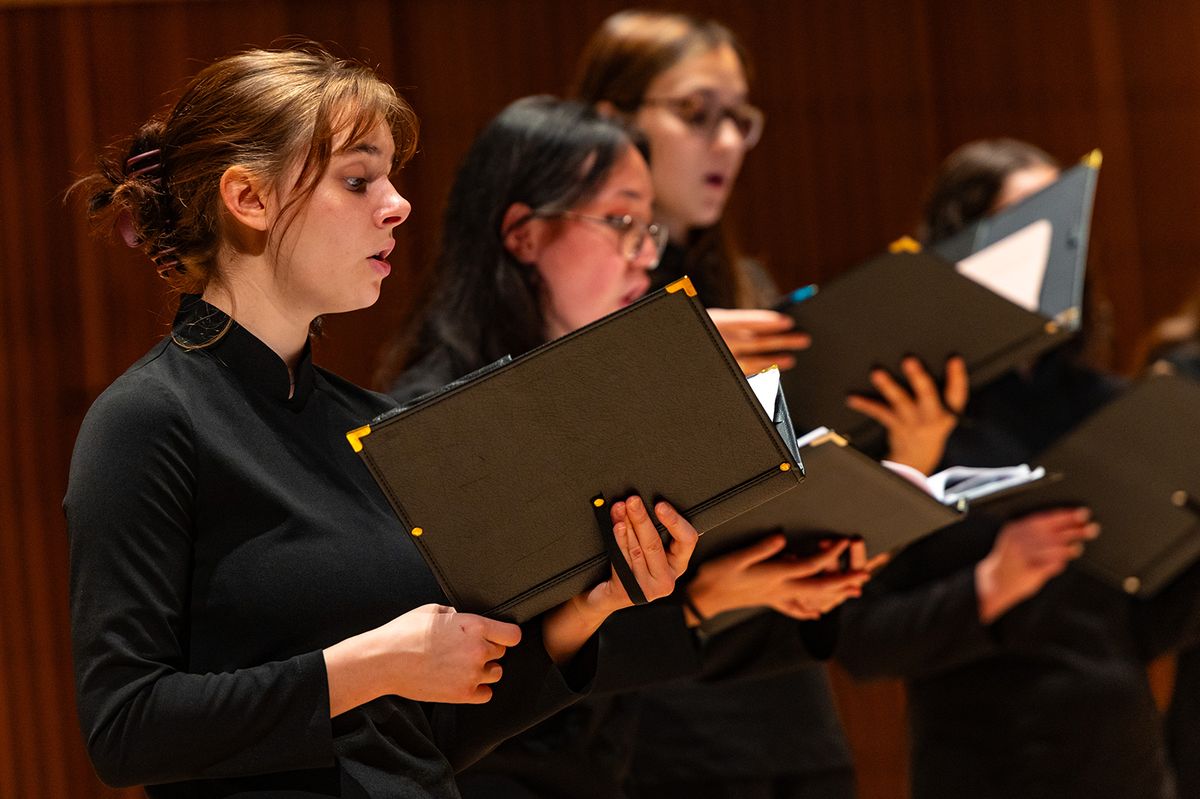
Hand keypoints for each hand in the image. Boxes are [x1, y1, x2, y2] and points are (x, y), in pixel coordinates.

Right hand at [324, 603, 522, 713]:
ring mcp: (471, 674)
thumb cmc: (405, 633)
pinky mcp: (462, 694)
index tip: (500, 635)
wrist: (384, 661)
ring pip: (496, 673)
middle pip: (502, 652)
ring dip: (485, 669)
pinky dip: (478, 689)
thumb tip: (462, 617)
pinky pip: (486, 694)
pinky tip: (464, 681)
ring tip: (465, 665)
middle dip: (489, 649)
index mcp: (474, 627)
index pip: (513, 634)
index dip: (507, 634)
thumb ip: (455, 614)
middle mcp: (478, 651)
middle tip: (468, 649)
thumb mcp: (433, 611)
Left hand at [542, 495, 697, 662]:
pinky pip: (622, 560)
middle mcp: (666, 580)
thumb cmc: (629, 565)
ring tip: (620, 509)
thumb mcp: (647, 549)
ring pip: (637, 550)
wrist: (604, 596)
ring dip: (627, 525)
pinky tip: (617, 527)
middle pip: (655, 544)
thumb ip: (651, 530)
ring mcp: (648, 590)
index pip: (687, 540)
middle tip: (633, 500)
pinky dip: (619, 540)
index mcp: (678, 565)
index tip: (660, 505)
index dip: (675, 521)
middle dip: (642, 518)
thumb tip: (642, 502)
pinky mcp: (629, 592)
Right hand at [687, 535, 885, 622]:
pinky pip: (795, 606)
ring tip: (852, 591)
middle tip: (865, 575)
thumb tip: (782, 538)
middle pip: (819, 586)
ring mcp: (776, 596)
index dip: (829, 554)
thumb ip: (760, 548)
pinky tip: (815, 613)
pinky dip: (808, 609)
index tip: (843, 542)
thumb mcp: (735, 558)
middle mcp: (780, 588)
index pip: (810, 565)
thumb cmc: (717, 576)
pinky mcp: (770, 599)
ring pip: (812, 597)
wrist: (704, 599)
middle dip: (844, 580)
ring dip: (834, 594)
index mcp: (775, 575)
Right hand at [707, 308, 811, 374]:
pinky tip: (771, 369)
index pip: (748, 321)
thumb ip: (740, 323)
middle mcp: (720, 340)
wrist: (686, 347)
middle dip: (782, 341)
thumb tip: (773, 323)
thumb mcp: (717, 320)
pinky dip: (759, 370)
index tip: (789, 322)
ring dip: (773, 360)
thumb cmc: (707, 330)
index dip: (769, 321)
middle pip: (756, 341)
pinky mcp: (723, 373)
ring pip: (751, 361)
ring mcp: (722, 359)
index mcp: (718, 321)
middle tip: (803, 339)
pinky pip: (744, 373)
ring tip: (791, 359)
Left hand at [846, 355, 968, 474]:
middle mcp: (932, 416)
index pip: (957, 394)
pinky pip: (879, 412)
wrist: (918, 458)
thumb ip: (944, 391)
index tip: (954, 359)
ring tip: (877, 374)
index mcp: (949, 411)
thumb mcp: (946, 412)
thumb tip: (937, 361)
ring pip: (900, 401)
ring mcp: (913, 422)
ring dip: (888, 386)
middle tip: (909, 361)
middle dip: (918, 377)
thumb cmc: (931, 426)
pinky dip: (864, 405)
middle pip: (927, 394)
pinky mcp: (895, 425)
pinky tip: (852, 399)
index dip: (957, 376)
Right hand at [975, 508, 1098, 622]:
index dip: (1066, 516)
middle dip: (1075, 530)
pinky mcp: (1030, 571)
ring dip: (1070, 547)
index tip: (1082, 514)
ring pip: (1055, 548)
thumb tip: (1066, 526)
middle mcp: (1019, 541)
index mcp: (1015, 529)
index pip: (1046, 518)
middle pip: (1054, 532)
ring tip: (1078, 546)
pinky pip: (1051, 564)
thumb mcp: (1014, 539)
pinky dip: (1060, 561)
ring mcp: (1024, 556)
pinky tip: (1066, 559)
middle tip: (1091, 528)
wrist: (992, 583)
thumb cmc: (1008, 560)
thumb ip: (1034, 532)